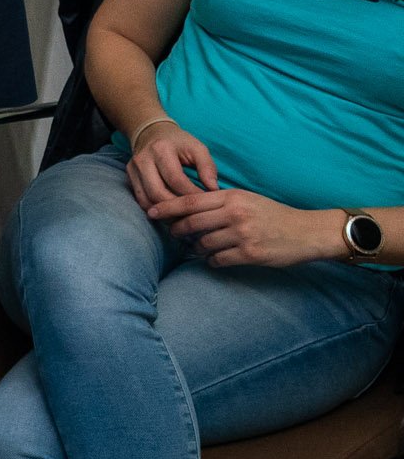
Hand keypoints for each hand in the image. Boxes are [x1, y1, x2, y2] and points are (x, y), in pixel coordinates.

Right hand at [125, 120, 220, 208]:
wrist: (152, 133)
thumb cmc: (179, 142)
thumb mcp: (197, 148)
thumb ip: (208, 167)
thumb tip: (214, 190)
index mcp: (161, 149)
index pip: (176, 180)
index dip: (192, 195)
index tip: (207, 204)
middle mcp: (143, 159)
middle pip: (158, 193)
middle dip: (177, 208)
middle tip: (194, 215)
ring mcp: (133, 169)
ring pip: (147, 199)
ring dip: (165, 213)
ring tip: (183, 218)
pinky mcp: (129, 177)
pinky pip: (141, 200)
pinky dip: (155, 210)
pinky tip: (170, 213)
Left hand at [145, 185, 343, 268]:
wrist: (306, 232)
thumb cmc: (273, 214)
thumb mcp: (247, 199)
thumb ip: (220, 201)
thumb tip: (189, 208)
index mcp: (232, 197)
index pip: (190, 200)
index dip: (167, 207)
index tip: (151, 212)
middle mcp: (235, 214)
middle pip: (192, 223)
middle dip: (177, 230)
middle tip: (172, 234)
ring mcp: (243, 234)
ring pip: (203, 243)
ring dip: (195, 248)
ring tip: (195, 248)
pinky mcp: (251, 254)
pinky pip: (219, 259)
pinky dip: (212, 261)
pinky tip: (213, 259)